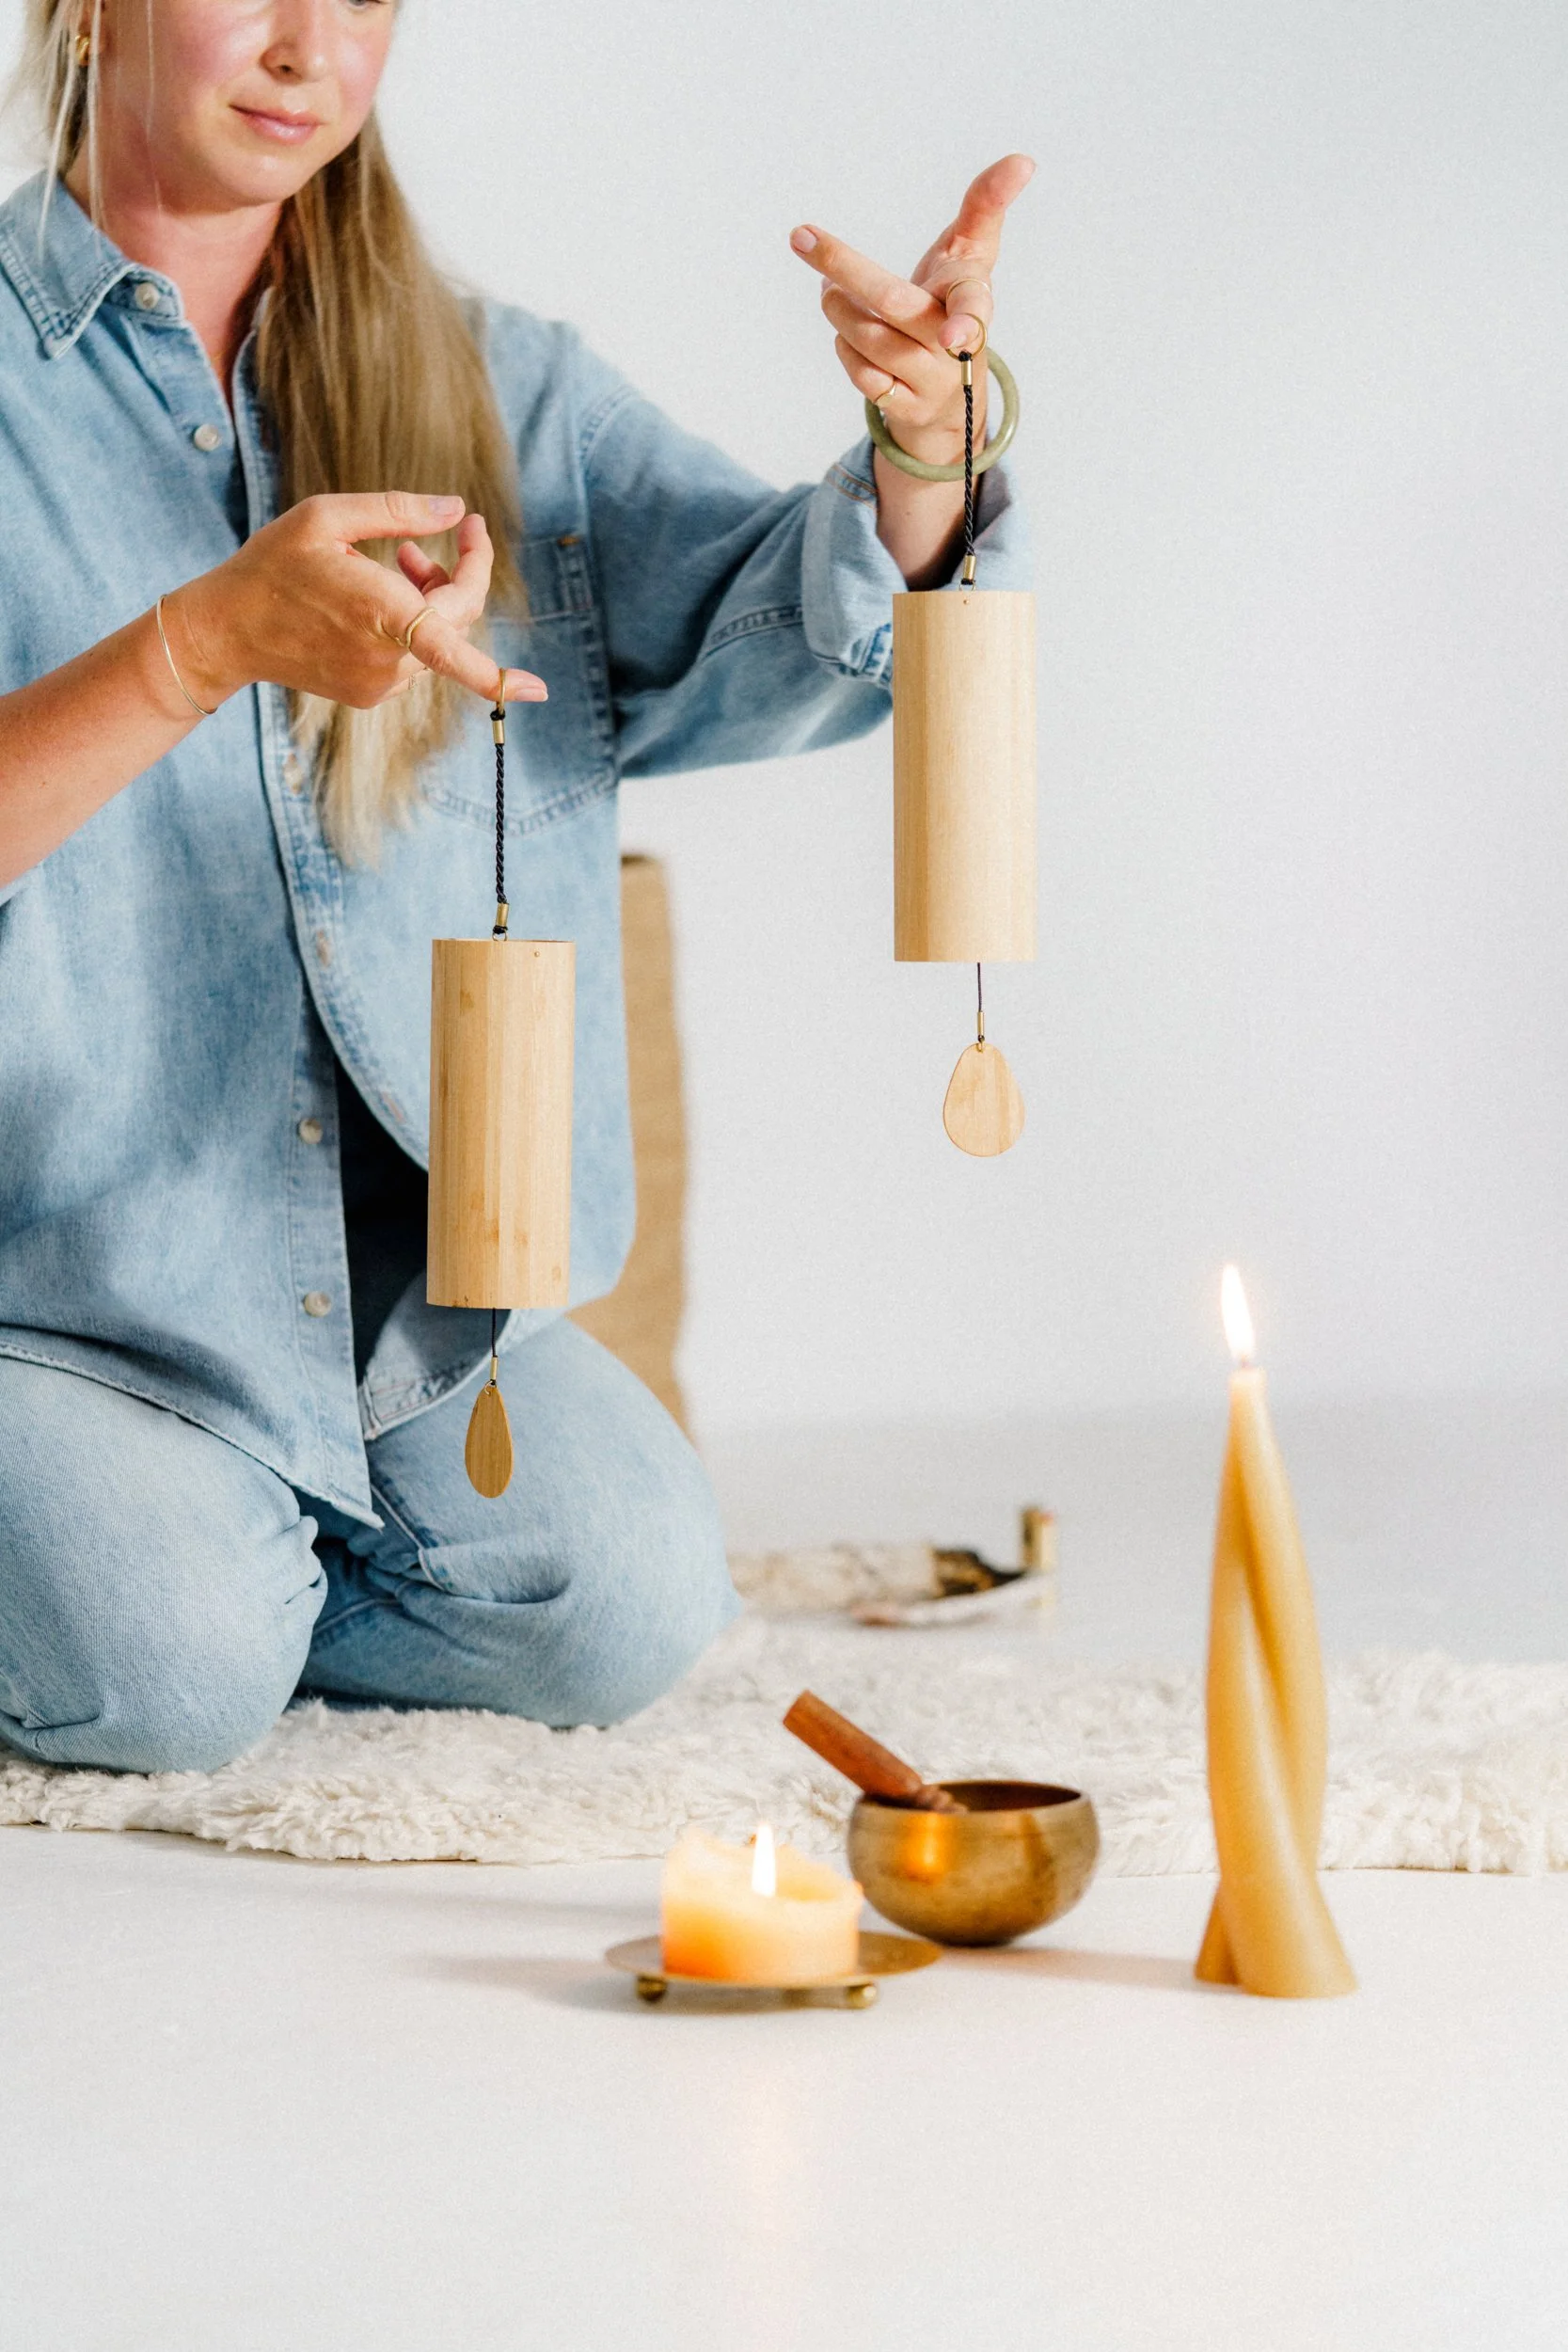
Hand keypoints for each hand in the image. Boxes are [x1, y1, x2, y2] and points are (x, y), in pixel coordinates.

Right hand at [168, 492, 548, 711]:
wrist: (227, 630)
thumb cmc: (273, 565)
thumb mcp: (326, 517)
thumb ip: (397, 510)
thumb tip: (455, 509)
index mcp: (380, 613)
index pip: (454, 648)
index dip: (501, 677)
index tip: (540, 690)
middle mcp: (387, 659)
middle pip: (456, 623)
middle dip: (458, 577)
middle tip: (439, 536)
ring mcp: (379, 684)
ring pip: (437, 642)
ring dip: (432, 599)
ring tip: (398, 559)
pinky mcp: (371, 694)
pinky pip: (414, 658)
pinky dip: (412, 626)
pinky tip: (378, 598)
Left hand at [790, 153, 1034, 467]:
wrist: (951, 390)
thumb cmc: (953, 302)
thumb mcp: (970, 253)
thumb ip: (986, 204)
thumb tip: (1024, 160)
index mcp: (972, 296)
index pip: (973, 301)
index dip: (966, 316)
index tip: (955, 337)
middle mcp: (955, 343)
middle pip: (892, 302)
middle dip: (844, 266)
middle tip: (802, 236)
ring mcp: (933, 380)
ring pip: (870, 338)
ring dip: (838, 307)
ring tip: (829, 291)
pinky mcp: (910, 407)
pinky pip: (864, 378)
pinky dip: (846, 349)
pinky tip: (845, 335)